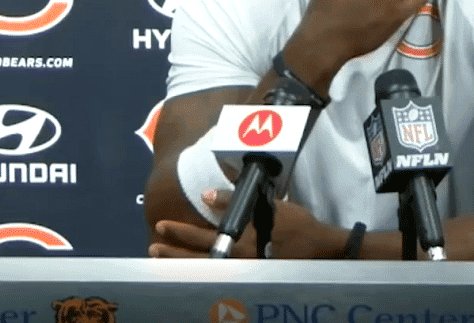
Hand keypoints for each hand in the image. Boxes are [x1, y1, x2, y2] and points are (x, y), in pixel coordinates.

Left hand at [148, 190, 342, 258]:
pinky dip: (199, 271)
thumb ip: (237, 200)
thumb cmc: (297, 224)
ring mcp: (244, 272)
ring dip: (181, 264)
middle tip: (153, 245)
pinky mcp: (250, 277)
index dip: (181, 232)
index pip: (203, 237)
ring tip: (161, 257)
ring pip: (204, 270)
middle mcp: (239, 260)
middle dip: (173, 252)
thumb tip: (207, 196)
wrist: (320, 248)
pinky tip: (187, 267)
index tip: (162, 225)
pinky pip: (218, 275)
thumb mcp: (269, 205)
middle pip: (198, 259)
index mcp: (242, 240)